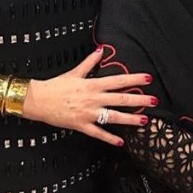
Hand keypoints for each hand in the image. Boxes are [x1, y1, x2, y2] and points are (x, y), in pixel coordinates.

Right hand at [22, 47, 155, 145]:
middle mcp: (93, 99)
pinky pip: (98, 133)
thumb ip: (89, 62)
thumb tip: (101, 50)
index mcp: (93, 84)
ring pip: (113, 117)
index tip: (148, 79)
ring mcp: (88, 113)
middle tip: (154, 101)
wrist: (37, 100)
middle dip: (140, 100)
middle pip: (121, 99)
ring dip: (130, 119)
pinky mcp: (82, 125)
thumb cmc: (56, 86)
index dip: (135, 80)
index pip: (119, 81)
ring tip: (145, 120)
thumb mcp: (74, 72)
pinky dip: (110, 138)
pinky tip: (121, 142)